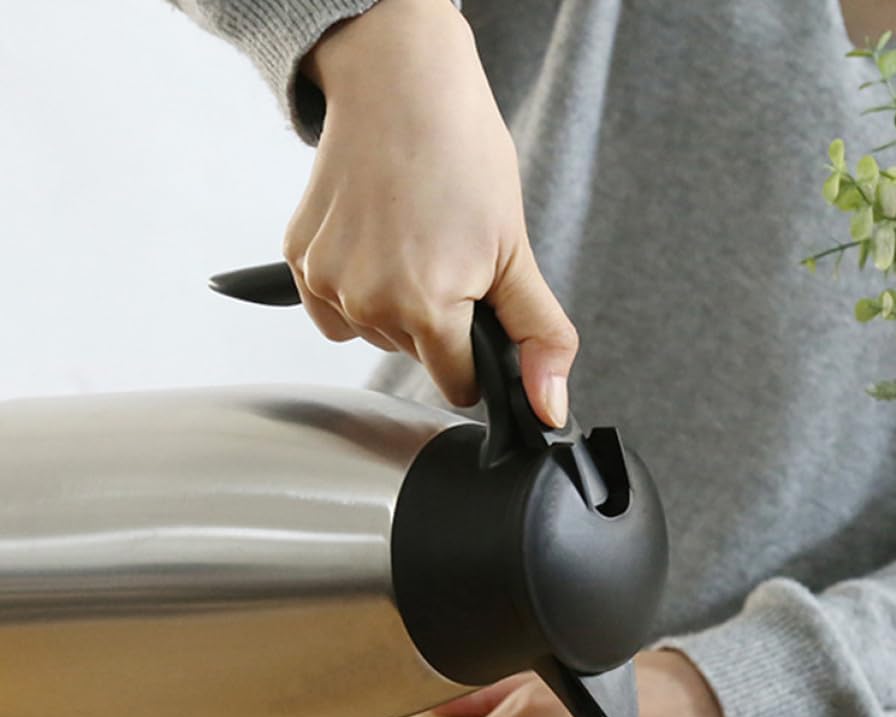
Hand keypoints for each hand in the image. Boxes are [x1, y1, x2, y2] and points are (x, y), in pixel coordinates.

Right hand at [286, 0, 576, 424]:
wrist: (399, 83)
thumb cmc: (461, 155)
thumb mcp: (516, 253)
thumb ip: (539, 337)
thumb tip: (550, 408)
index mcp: (426, 308)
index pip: (458, 384)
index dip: (475, 355)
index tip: (476, 310)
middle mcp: (369, 304)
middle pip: (415, 356)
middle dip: (437, 322)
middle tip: (446, 254)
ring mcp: (328, 283)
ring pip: (374, 335)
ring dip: (393, 307)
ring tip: (411, 241)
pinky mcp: (299, 262)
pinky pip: (333, 313)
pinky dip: (354, 291)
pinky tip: (375, 245)